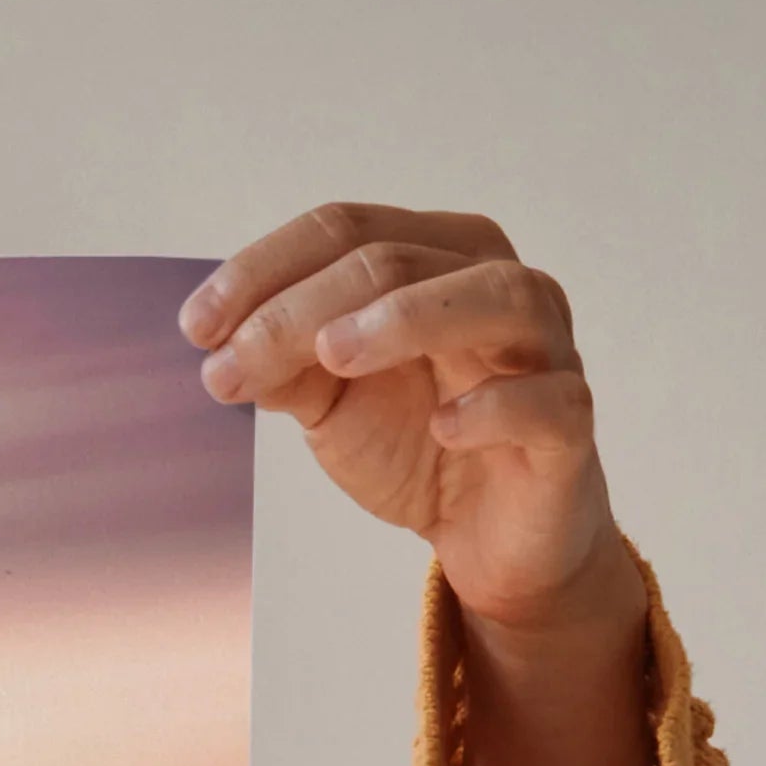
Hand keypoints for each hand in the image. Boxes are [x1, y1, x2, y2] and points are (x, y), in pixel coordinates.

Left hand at [185, 203, 670, 765]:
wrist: (489, 536)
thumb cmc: (418, 444)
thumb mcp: (333, 401)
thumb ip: (286, 365)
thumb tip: (222, 345)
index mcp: (436, 259)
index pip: (347, 229)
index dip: (265, 269)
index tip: (196, 326)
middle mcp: (497, 284)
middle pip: (398, 260)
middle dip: (302, 309)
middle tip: (231, 362)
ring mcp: (545, 349)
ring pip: (493, 297)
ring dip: (407, 318)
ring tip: (332, 355)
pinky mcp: (569, 425)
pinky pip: (546, 400)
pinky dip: (495, 406)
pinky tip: (444, 425)